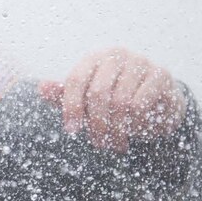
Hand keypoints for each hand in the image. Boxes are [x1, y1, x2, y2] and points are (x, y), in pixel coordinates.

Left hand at [38, 48, 185, 153]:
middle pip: (98, 93)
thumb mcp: (87, 99)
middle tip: (98, 144)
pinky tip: (138, 130)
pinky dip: (136, 123)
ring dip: (117, 129)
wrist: (158, 101)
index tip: (71, 131)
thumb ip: (63, 95)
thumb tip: (41, 87)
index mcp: (94, 59)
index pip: (75, 80)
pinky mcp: (160, 74)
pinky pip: (141, 104)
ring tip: (117, 143)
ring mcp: (140, 62)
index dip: (71, 107)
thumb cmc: (115, 99)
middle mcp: (116, 55)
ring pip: (121, 102)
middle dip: (96, 123)